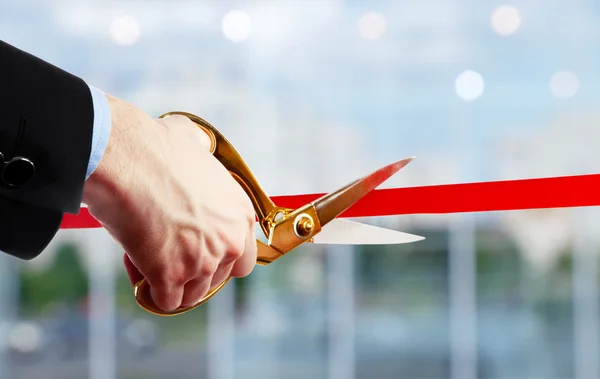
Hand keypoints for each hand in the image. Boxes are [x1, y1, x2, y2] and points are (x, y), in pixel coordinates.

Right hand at [82, 94, 257, 310]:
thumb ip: (201, 150)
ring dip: (170, 282)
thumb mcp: (193, 142)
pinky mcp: (172, 278)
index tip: (197, 251)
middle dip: (195, 272)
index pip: (244, 258)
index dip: (219, 257)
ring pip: (191, 294)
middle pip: (217, 279)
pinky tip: (136, 267)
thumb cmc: (153, 147)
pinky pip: (165, 301)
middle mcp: (230, 241)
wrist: (124, 159)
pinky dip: (150, 292)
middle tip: (168, 253)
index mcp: (240, 213)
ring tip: (145, 253)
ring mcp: (203, 262)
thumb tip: (193, 140)